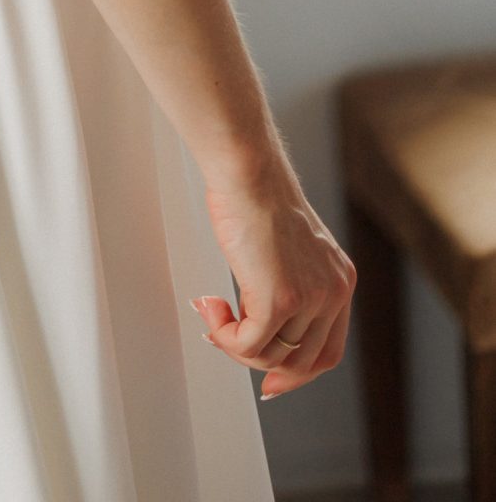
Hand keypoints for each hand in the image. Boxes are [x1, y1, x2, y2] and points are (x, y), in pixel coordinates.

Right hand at [196, 169, 355, 398]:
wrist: (247, 170)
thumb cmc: (257, 196)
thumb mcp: (290, 248)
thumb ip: (291, 283)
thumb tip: (264, 327)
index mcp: (340, 281)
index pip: (328, 351)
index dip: (297, 373)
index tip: (271, 382)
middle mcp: (333, 294)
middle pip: (300, 362)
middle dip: (260, 364)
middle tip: (226, 342)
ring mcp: (309, 299)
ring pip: (270, 356)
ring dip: (235, 344)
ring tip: (215, 314)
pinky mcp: (279, 300)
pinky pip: (248, 344)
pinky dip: (224, 335)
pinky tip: (212, 308)